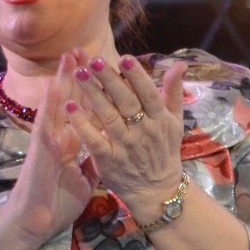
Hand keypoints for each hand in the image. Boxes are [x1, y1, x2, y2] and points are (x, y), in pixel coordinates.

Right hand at [1, 52, 97, 246]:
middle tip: (81, 49)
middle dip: (76, 75)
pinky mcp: (41, 149)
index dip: (90, 89)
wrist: (36, 220)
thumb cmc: (57, 202)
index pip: (82, 110)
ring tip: (69, 57)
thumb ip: (92, 162)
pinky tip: (54, 85)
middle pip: (69, 99)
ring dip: (62, 79)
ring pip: (57, 104)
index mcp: (69, 142)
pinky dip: (51, 103)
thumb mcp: (83, 180)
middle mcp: (58, 135)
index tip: (98, 69)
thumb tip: (104, 152)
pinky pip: (47, 122)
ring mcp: (48, 139)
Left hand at [64, 52, 186, 219]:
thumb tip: (179, 64)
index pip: (149, 94)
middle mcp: (143, 131)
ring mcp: (125, 146)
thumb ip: (173, 92)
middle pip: (126, 102)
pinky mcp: (108, 159)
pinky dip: (82, 123)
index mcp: (160, 120)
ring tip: (78, 73)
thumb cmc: (163, 149)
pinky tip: (70, 107)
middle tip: (93, 60)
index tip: (124, 58)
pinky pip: (94, 139)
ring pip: (108, 116)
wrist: (158, 191)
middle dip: (109, 80)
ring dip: (92, 94)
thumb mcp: (174, 122)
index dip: (137, 77)